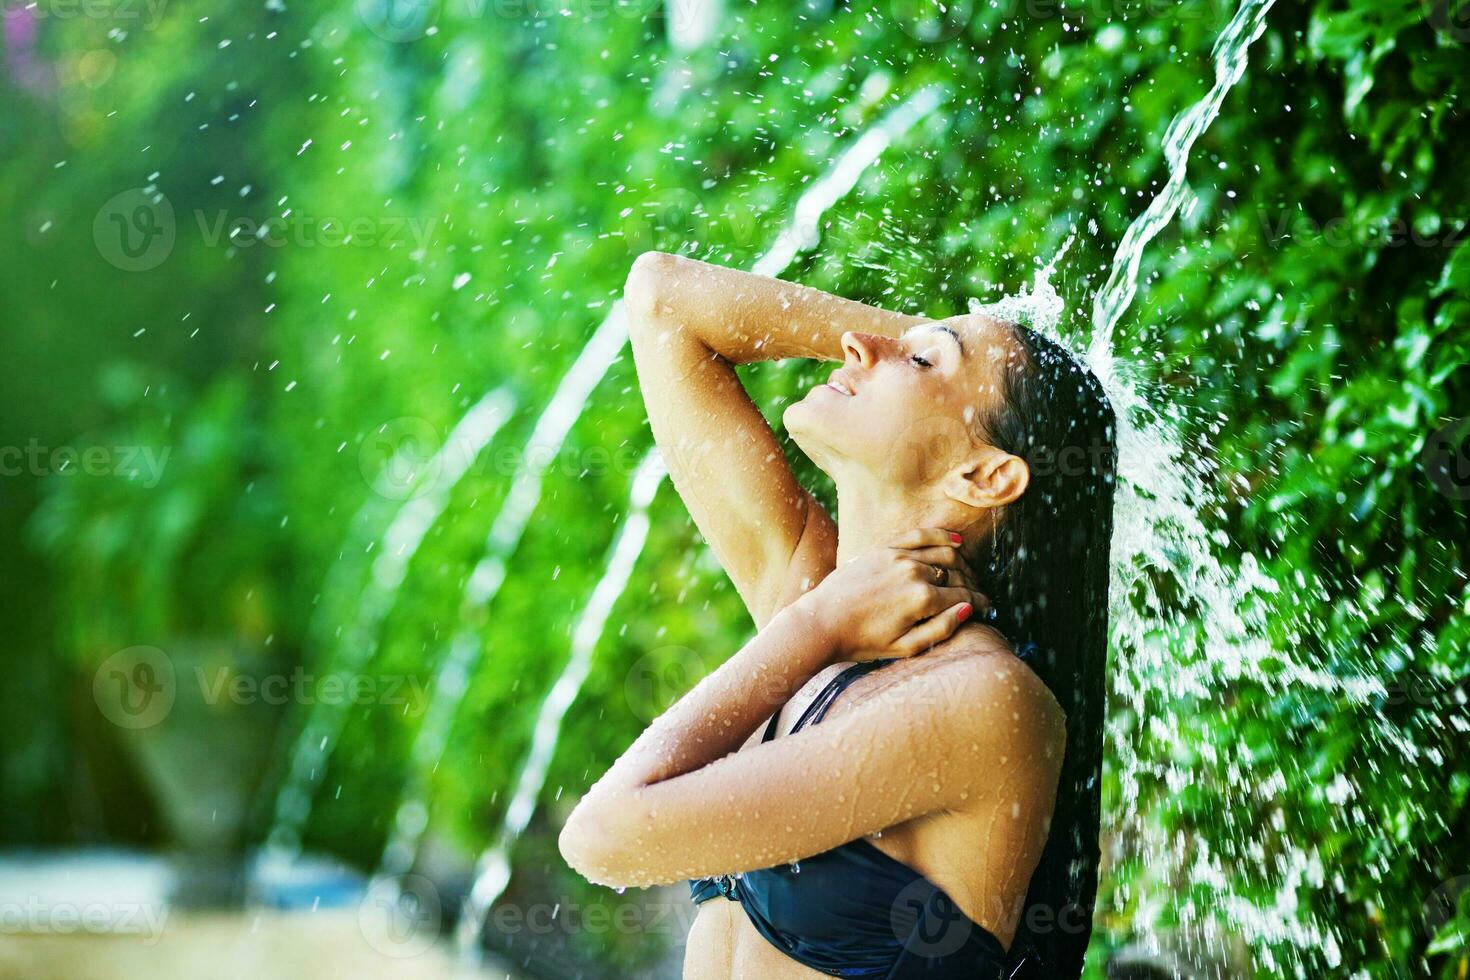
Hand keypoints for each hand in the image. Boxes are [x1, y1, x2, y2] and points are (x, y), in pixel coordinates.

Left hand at [800, 528, 990, 659]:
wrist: (822, 622)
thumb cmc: (862, 641)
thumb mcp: (905, 648)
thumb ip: (941, 629)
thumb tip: (968, 609)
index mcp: (922, 600)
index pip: (964, 596)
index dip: (979, 602)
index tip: (987, 606)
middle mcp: (914, 573)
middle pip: (956, 574)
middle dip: (972, 583)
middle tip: (977, 592)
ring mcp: (899, 557)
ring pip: (943, 554)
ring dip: (961, 563)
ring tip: (967, 574)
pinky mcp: (885, 549)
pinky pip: (920, 536)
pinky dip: (941, 536)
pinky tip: (955, 541)